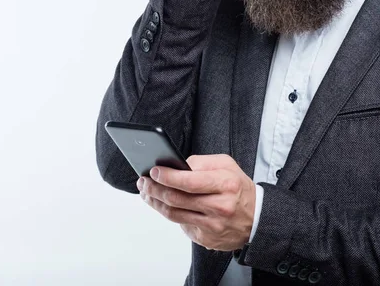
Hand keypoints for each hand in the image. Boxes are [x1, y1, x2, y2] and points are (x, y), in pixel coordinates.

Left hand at [136, 154, 255, 250]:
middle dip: (154, 189)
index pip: (189, 182)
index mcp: (225, 185)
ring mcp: (212, 226)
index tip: (154, 171)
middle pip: (176, 199)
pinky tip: (161, 204)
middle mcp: (219, 207)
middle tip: (143, 181)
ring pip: (174, 214)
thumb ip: (201, 162)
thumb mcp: (226, 165)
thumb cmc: (238, 189)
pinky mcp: (206, 238)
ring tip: (146, 192)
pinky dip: (168, 213)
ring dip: (155, 202)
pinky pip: (181, 225)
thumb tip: (175, 165)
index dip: (167, 177)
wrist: (257, 218)